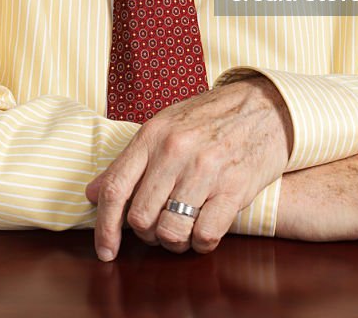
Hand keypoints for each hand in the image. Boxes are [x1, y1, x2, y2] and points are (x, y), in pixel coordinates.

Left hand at [86, 76, 291, 259]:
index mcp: (154, 134)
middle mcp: (176, 150)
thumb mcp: (165, 127)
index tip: (106, 250)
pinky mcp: (235, 188)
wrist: (266, 106)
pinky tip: (205, 230)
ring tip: (183, 227)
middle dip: (146, 233)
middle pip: (141, 217)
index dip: (105, 226)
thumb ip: (130, 161)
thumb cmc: (210, 118)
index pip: (116, 187)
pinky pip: (205, 236)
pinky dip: (201, 243)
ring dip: (174, 240)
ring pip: (171, 231)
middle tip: (159, 225)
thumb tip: (92, 193)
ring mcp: (206, 169)